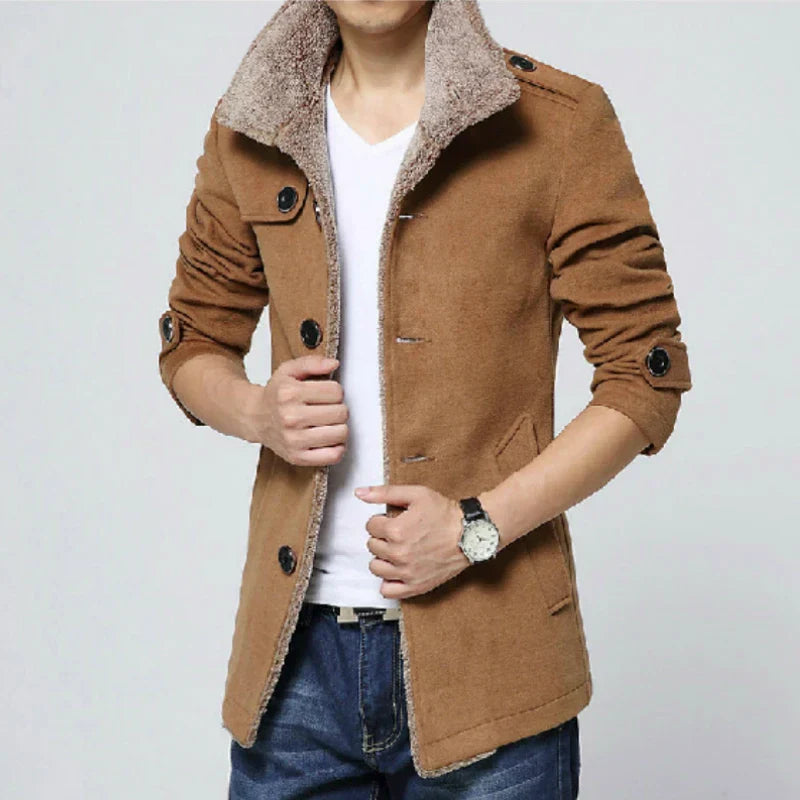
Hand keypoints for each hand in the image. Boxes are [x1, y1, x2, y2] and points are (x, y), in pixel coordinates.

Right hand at [243, 355, 348, 465]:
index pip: (336, 392)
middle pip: (341, 413)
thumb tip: (334, 363)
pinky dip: (337, 448)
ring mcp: (294, 440)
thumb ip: (312, 362)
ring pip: (340, 433)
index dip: (336, 391)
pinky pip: (333, 455)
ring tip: (328, 423)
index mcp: (290, 394)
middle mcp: (291, 418)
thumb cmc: (276, 395)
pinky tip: (328, 439)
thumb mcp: (289, 370)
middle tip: (328, 409)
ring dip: (339, 427)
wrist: (255, 418)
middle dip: (338, 409)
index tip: (326, 394)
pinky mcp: (297, 457)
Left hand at [354, 484, 470, 599]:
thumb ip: (385, 493)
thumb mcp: (416, 494)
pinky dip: (388, 581)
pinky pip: (388, 590)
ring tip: (396, 550)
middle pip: (372, 546)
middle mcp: (398, 554)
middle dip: (382, 537)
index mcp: (396, 530)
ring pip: (375, 567)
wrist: (470, 534)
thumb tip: (360, 493)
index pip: (370, 526)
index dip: (381, 520)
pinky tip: (397, 569)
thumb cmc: (445, 514)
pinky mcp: (415, 586)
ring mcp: (406, 572)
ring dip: (382, 558)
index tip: (393, 520)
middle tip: (398, 533)